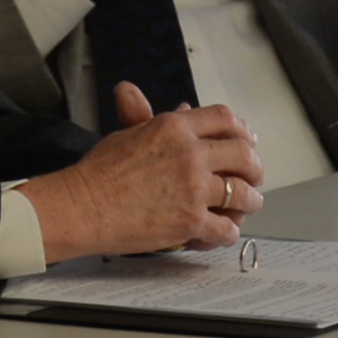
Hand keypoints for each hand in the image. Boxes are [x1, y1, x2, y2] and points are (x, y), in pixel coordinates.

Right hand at [20, 83, 264, 262]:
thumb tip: (181, 105)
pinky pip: (226, 228)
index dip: (241, 130)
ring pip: (243, 194)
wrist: (83, 205)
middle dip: (254, 167)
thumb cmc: (99, 171)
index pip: (224, 119)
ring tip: (246, 205)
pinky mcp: (191, 221)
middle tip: (253, 176)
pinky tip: (223, 231)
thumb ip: (158, 119)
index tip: (246, 140)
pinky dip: (228, 232)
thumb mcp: (128, 133)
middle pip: (243, 155)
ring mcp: (193, 189)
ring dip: (249, 201)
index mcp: (175, 127)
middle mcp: (190, 154)